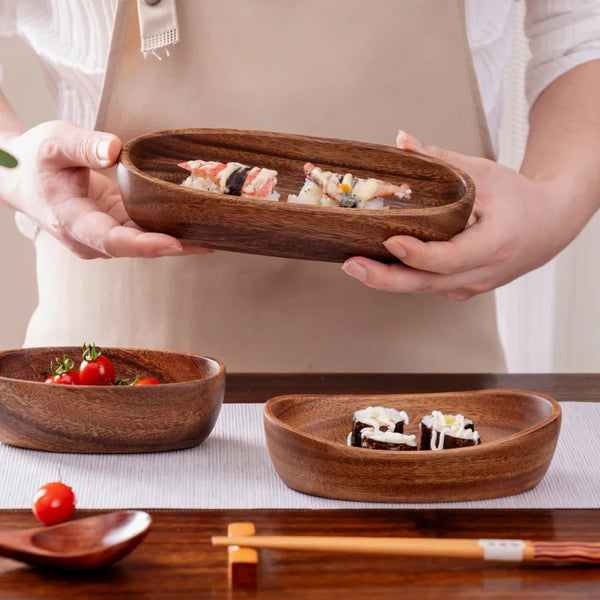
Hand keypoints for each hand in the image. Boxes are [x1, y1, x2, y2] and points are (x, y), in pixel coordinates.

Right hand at [0, 120, 211, 258]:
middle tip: (211, 240)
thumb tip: (115, 150)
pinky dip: (169, 232)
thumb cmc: (35, 160)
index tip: (175, 243)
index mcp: (72, 221)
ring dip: (178, 242)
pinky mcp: (116, 228)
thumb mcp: (54, 142)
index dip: (144, 244)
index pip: (111, 240)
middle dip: (174, 247)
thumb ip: (84, 144)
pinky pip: (145, 234)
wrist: (21, 177)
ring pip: (144, 244)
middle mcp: (90, 239)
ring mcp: (104, 237)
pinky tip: (197, 228)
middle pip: (137, 247)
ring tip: (214, 235)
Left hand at [341, 130, 579, 299]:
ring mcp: (471, 286)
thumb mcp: (484, 172)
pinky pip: (429, 286)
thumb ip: (440, 159)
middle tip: (351, 265)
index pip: (451, 258)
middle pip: (428, 283)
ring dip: (388, 280)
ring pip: (424, 289)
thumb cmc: (518, 197)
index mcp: (495, 243)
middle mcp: (483, 272)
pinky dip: (403, 277)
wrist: (548, 227)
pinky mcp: (461, 288)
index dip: (419, 254)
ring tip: (355, 265)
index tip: (390, 242)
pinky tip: (378, 265)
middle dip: (385, 278)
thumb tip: (400, 140)